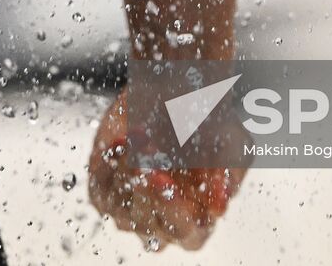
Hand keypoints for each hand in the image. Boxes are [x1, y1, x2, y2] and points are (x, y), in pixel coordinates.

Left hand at [87, 87, 246, 250]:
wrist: (175, 100)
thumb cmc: (206, 130)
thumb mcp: (230, 145)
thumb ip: (228, 174)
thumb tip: (220, 204)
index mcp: (196, 224)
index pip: (184, 231)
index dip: (172, 208)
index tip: (164, 179)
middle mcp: (159, 225)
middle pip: (147, 221)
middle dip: (145, 186)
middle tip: (147, 153)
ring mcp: (129, 212)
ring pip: (121, 204)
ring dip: (128, 168)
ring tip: (137, 136)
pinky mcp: (104, 193)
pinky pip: (101, 186)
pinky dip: (109, 162)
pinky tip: (120, 140)